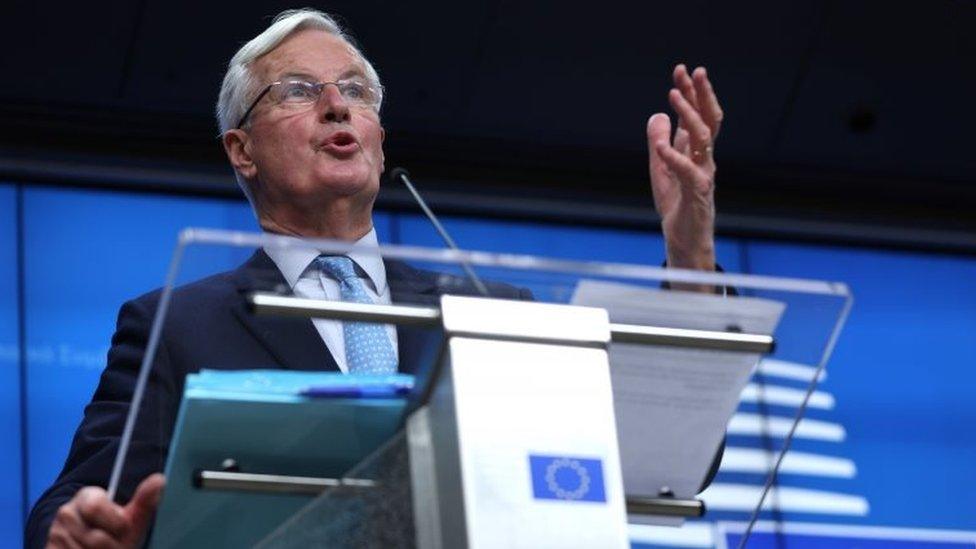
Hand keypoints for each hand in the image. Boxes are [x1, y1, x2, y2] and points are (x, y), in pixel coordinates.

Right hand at [46, 474, 164, 548]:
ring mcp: (55, 534)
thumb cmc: (114, 530)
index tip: (123, 528)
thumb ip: (144, 502)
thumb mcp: (130, 518)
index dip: (116, 523)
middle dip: (113, 547)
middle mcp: (66, 513)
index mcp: (87, 497)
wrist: (88, 543)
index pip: (96, 507)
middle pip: (96, 539)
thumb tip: (159, 480)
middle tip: (117, 545)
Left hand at [647, 64, 722, 271]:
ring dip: (688, 115)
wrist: (684, 240)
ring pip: (703, 139)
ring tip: (672, 96)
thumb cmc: (676, 204)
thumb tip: (657, 115)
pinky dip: (674, 157)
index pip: (697, 115)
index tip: (681, 70)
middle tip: (694, 71)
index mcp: (696, 151)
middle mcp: (705, 158)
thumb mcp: (660, 168)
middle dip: (700, 94)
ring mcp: (704, 174)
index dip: (690, 93)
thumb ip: (659, 142)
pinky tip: (661, 147)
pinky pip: (688, 172)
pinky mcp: (698, 193)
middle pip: (708, 119)